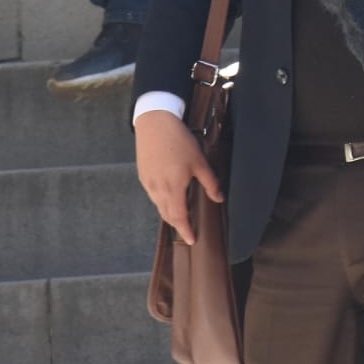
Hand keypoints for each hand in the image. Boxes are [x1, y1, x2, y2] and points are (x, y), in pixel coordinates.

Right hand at [135, 110, 220, 246]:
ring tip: (181, 217)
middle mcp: (158, 189)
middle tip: (188, 231)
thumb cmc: (179, 141)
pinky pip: (153, 196)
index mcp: (173, 188)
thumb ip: (210, 183)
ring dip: (170, 214)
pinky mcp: (144, 176)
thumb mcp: (200, 162)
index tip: (192, 239)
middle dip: (178, 224)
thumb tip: (219, 198)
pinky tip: (169, 199)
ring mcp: (148, 183)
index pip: (179, 217)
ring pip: (159, 206)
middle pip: (167, 215)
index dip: (185, 230)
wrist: (155, 124)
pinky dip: (162, 202)